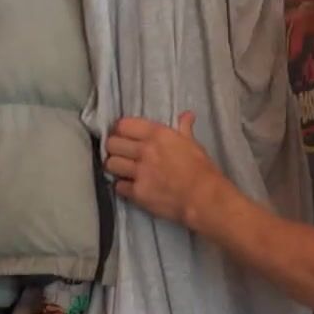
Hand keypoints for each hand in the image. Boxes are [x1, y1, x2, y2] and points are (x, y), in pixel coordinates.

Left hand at [105, 112, 218, 227]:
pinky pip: (118, 186)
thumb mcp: (193, 144)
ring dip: (115, 167)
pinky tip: (130, 186)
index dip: (120, 130)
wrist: (203, 197)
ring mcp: (139, 172)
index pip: (123, 125)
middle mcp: (144, 150)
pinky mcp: (136, 192)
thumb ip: (184, 129)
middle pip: (111, 144)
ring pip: (110, 164)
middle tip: (121, 154)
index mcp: (158, 134)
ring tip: (123, 170)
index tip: (124, 136)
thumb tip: (187, 115)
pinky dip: (122, 187)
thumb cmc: (201, 169)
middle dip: (114, 148)